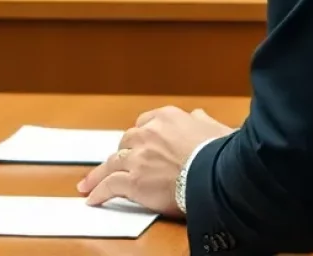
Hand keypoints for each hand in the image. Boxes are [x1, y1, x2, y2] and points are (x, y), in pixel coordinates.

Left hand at [77, 106, 233, 216]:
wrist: (219, 175)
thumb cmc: (223, 154)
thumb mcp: (215, 129)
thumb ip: (202, 121)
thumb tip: (198, 116)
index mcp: (167, 118)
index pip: (143, 124)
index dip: (140, 137)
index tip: (137, 145)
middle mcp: (148, 134)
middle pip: (126, 143)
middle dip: (122, 154)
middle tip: (116, 165)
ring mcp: (138, 157)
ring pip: (112, 163)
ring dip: (99, 174)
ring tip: (89, 183)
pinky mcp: (134, 180)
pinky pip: (110, 185)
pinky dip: (99, 192)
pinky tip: (93, 198)